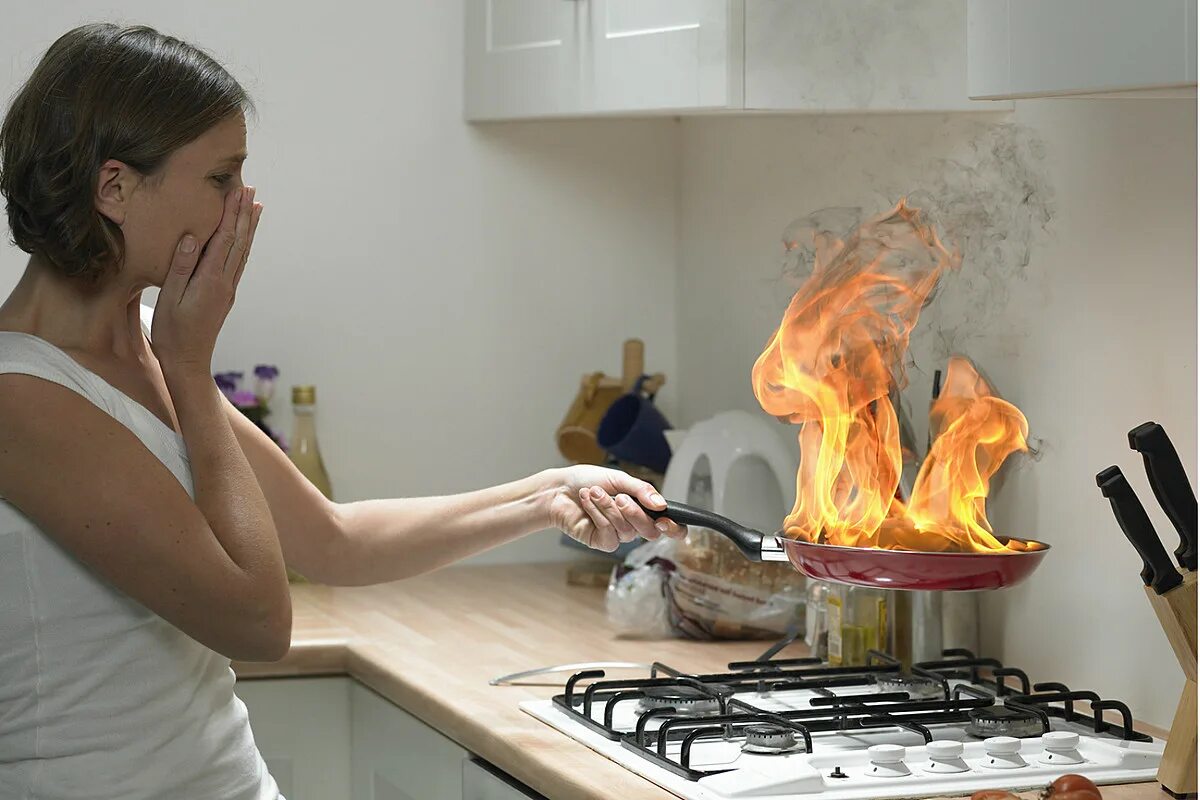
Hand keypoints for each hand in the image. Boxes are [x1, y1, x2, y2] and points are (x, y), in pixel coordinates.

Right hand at [151, 186, 262, 375]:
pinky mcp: (225, 296)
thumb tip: (193, 238)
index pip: (224, 240)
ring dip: (248, 228)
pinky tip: (244, 239)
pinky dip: (243, 245)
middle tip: (251, 190)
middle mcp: (225, 283)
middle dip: (244, 215)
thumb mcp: (169, 299)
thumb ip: (181, 267)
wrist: (188, 363)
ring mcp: (228, 290)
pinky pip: (238, 263)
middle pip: (239, 242)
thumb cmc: (172, 333)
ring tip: (255, 207)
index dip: (231, 214)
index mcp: (211, 281)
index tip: (236, 192)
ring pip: (242, 252)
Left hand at [546, 465, 686, 552]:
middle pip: (650, 531)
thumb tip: (661, 505)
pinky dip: (597, 514)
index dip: (674, 529)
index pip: (670, 527)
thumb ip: (642, 490)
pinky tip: (587, 503)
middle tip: (619, 497)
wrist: (560, 488)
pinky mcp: (601, 542)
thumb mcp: (620, 479)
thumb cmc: (589, 480)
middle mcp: (633, 524)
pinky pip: (608, 533)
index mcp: (643, 508)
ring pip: (627, 530)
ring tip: (594, 493)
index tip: (666, 520)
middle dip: (634, 512)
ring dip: (609, 508)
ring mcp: (617, 535)